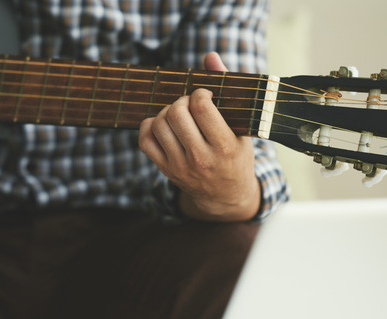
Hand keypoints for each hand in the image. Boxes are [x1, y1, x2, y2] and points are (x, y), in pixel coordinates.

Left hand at [138, 52, 260, 221]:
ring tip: (179, 115)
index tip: (205, 96)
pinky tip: (163, 126)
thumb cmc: (236, 154)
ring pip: (159, 125)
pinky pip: (145, 141)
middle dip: (181, 101)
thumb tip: (209, 55)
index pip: (201, 108)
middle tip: (190, 105)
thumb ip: (226, 87)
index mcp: (226, 146)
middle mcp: (202, 158)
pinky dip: (149, 126)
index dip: (199, 93)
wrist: (226, 195)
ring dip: (166, 112)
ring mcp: (180, 167)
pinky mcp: (166, 170)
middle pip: (176, 114)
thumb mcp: (241, 126)